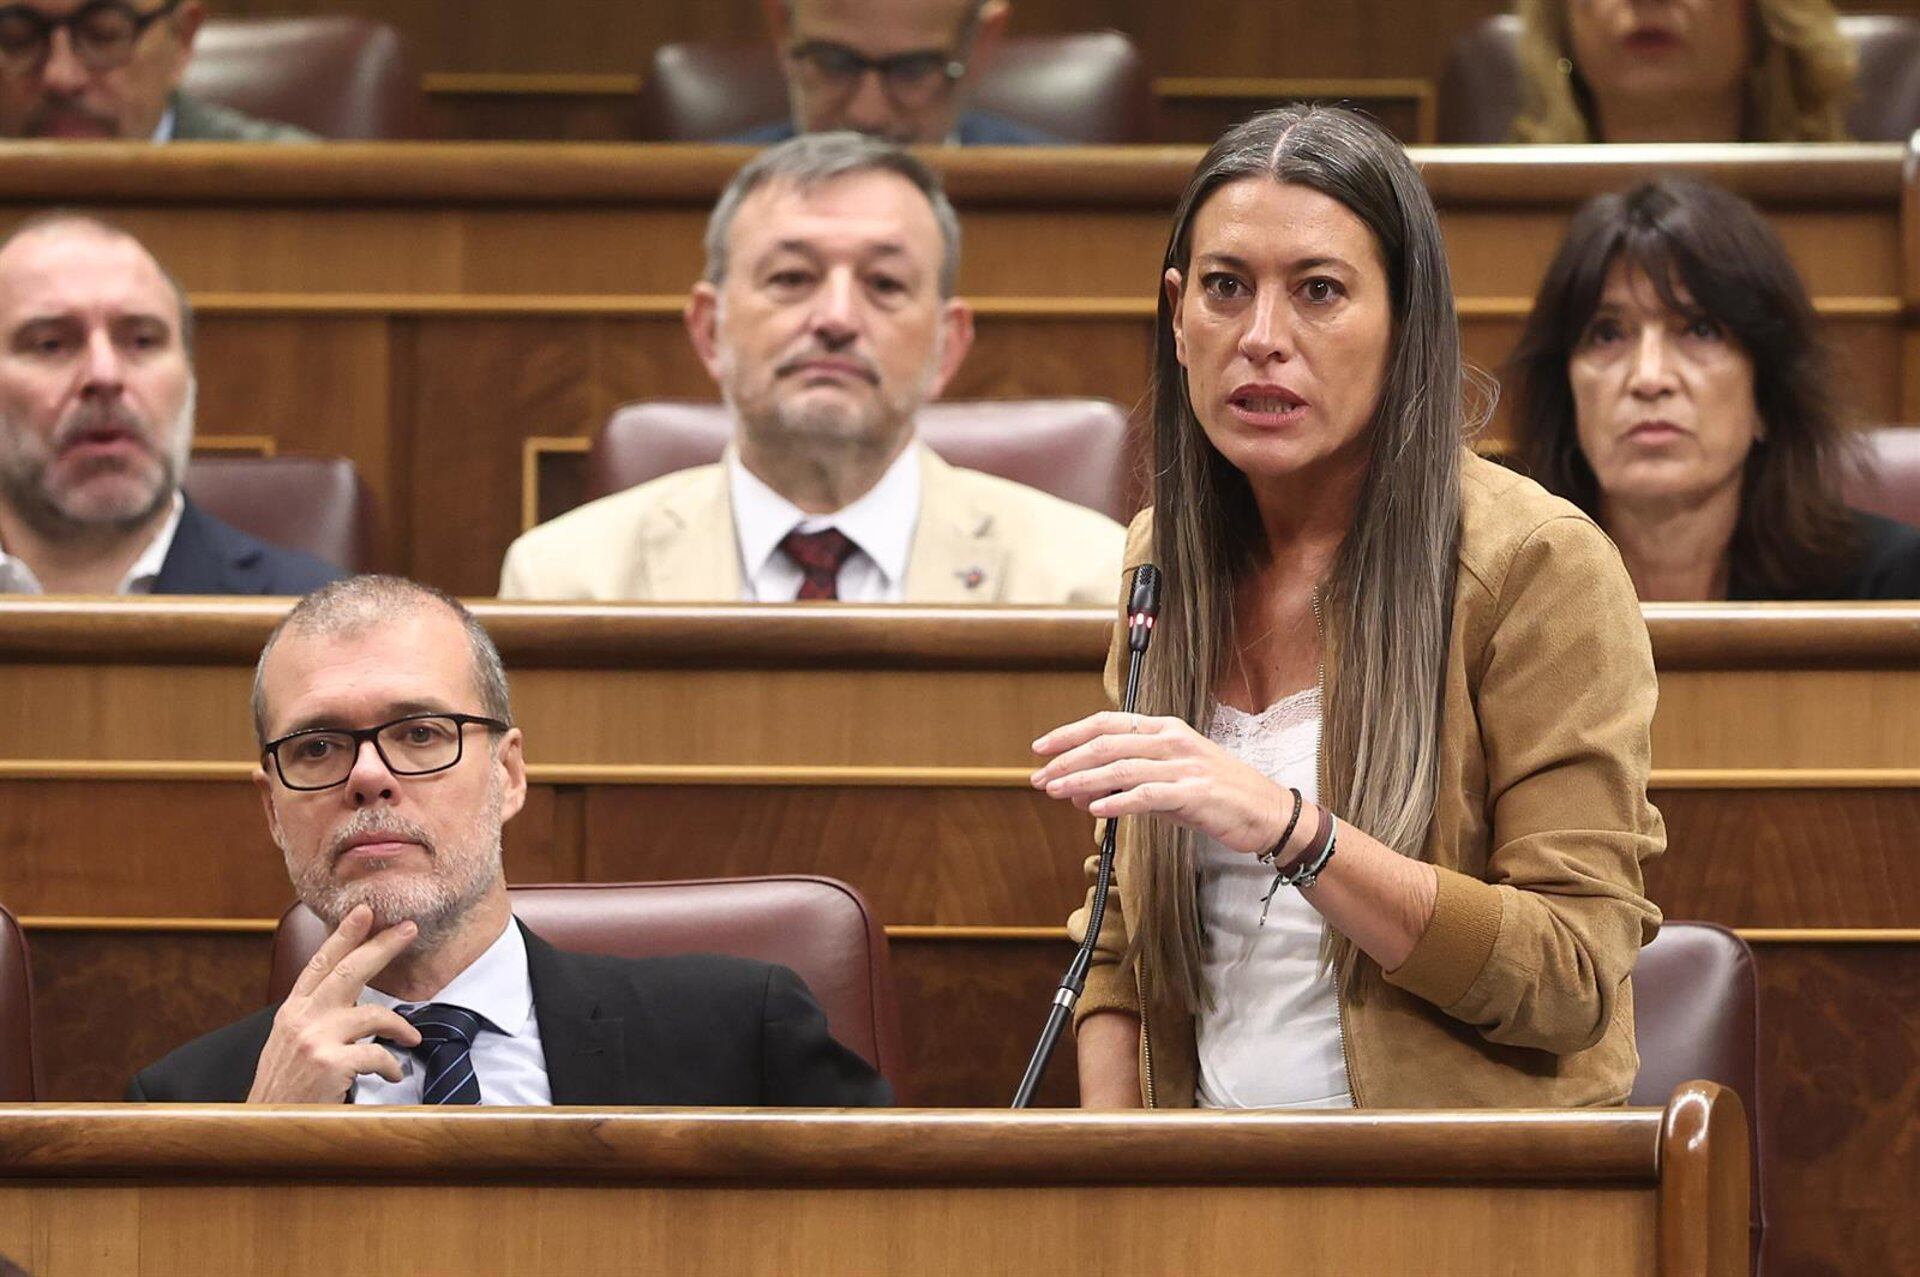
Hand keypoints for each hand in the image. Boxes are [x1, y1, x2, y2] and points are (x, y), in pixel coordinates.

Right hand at [246, 905, 422, 1103]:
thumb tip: (346, 998)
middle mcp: (301, 1019)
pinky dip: (392, 1065)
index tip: (363, 911)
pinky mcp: (330, 1064)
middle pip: (349, 971)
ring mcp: (315, 1040)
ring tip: (412, 1037)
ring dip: (400, 1025)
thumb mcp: (288, 1046)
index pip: (320, 964)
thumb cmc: (284, 1090)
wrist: (263, 1130)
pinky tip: (393, 1075)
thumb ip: (312, 1019)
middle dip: (382, 946)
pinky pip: (378, 1055)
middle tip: (407, 928)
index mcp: (292, 1012)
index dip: (342, 935)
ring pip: (373, 1013)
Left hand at [1031, 711, 1303, 856]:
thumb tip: (1081, 793)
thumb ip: (1127, 784)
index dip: (1070, 733)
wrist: (1269, 812)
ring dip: (1083, 780)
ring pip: (1121, 767)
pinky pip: (1147, 795)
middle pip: (1107, 743)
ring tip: (1057, 791)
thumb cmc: (1218, 795)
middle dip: (1068, 760)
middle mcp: (1172, 741)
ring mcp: (1184, 765)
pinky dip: (1118, 801)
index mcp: (1165, 729)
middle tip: (1040, 777)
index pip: (1107, 723)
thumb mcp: (1170, 781)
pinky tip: (1095, 809)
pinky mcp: (1194, 792)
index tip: (1041, 747)